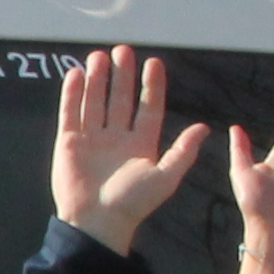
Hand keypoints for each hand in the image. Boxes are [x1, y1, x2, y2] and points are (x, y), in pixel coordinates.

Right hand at [52, 46, 207, 254]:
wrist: (96, 222)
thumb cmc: (132, 203)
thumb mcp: (165, 177)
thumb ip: (183, 151)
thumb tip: (204, 127)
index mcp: (141, 144)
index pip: (147, 108)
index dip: (151, 86)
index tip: (154, 64)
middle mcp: (117, 138)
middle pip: (120, 99)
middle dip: (122, 75)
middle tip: (124, 51)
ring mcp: (92, 139)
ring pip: (95, 101)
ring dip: (97, 79)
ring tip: (99, 56)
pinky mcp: (69, 142)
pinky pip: (71, 113)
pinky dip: (73, 94)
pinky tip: (76, 74)